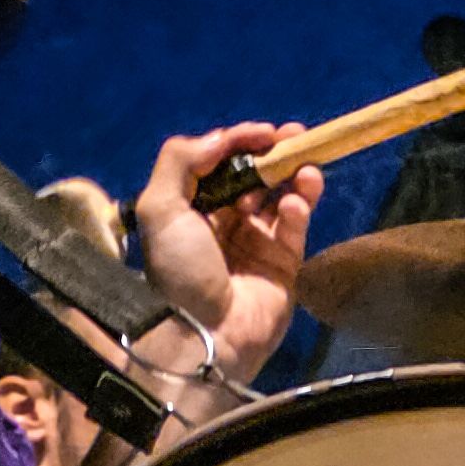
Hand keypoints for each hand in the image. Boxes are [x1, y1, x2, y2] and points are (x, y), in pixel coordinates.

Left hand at [129, 123, 325, 395]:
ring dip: (294, 177)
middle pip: (255, 176)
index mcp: (192, 208)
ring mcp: (256, 243)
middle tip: (295, 137)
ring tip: (305, 166)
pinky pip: (294, 227)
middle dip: (274, 154)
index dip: (241, 142)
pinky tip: (293, 206)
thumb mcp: (159, 208)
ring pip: (281, 197)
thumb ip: (181, 161)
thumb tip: (219, 138)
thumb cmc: (179, 270)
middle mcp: (224, 222)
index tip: (263, 132)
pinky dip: (298, 210)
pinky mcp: (283, 264)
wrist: (205, 333)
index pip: (220, 163)